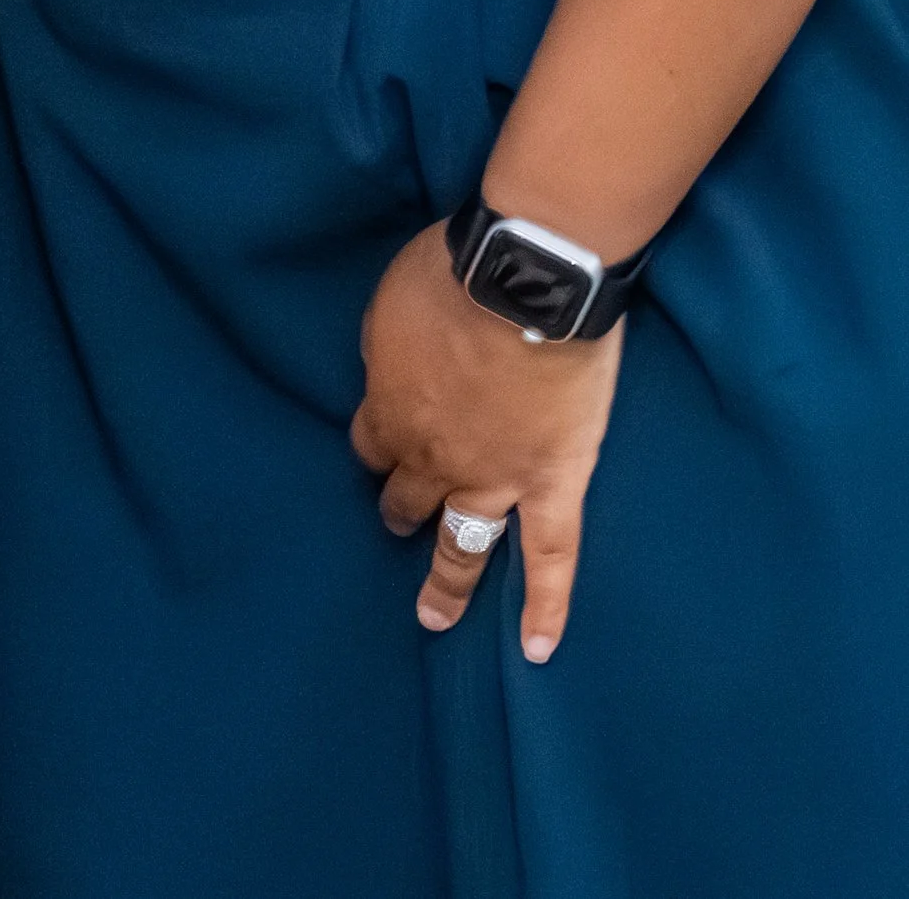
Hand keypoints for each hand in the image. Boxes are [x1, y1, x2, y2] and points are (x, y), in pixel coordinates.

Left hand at [349, 225, 621, 662]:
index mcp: (393, 410)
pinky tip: (537, 649)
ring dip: (446, 582)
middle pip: (410, 494)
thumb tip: (390, 369)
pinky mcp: (552, 486)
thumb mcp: (390, 304)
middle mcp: (435, 458)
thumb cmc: (451, 275)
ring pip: (464, 545)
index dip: (377, 444)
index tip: (380, 445)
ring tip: (432, 616)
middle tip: (397, 520)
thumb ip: (387, 350)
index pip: (373, 443)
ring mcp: (494, 481)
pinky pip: (551, 559)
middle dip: (401, 507)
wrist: (522, 281)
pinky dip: (546, 607)